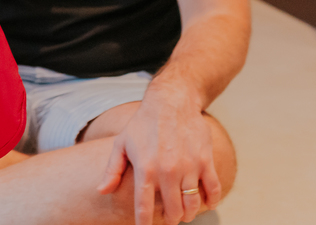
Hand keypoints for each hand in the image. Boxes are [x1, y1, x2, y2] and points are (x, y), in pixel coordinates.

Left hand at [96, 87, 222, 223]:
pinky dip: (211, 201)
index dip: (145, 223)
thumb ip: (112, 170)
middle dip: (171, 220)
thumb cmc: (143, 124)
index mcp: (145, 168)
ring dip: (189, 214)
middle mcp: (167, 170)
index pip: (144, 206)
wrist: (171, 102)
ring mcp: (189, 166)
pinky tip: (205, 202)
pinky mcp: (205, 160)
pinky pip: (213, 190)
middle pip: (173, 211)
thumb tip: (102, 191)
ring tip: (184, 212)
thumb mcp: (121, 143)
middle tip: (169, 218)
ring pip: (193, 205)